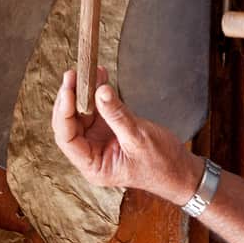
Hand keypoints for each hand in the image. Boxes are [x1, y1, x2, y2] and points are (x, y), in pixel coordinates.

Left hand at [52, 68, 204, 204]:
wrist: (180, 170)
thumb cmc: (161, 165)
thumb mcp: (138, 138)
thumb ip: (117, 115)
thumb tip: (99, 91)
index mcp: (93, 166)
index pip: (67, 139)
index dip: (64, 114)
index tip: (68, 91)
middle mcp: (91, 153)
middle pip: (70, 124)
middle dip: (70, 99)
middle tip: (73, 75)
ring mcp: (99, 141)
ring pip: (82, 114)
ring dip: (83, 92)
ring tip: (88, 71)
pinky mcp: (109, 130)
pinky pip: (98, 109)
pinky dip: (97, 94)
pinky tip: (100, 77)